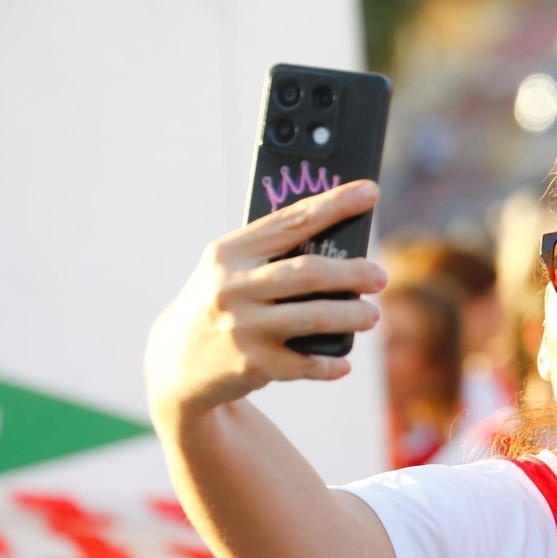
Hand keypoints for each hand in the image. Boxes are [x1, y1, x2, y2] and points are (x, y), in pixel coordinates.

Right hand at [145, 181, 385, 423]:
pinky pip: (305, 363)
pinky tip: (343, 363)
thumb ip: (272, 253)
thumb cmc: (219, 303)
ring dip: (352, 316)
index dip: (335, 204)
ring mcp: (242, 328)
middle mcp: (232, 287)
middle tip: (381, 276)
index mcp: (230, 252)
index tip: (370, 192)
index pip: (291, 220)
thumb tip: (339, 237)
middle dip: (353, 273)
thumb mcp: (230, 269)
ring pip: (314, 318)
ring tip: (372, 315)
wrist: (175, 361)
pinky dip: (329, 364)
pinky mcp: (252, 365)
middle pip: (308, 273)